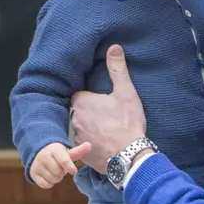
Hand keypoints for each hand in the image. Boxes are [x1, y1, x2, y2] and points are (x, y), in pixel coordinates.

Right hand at [30, 142, 88, 188]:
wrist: (38, 152)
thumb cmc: (57, 153)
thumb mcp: (66, 151)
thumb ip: (78, 151)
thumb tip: (89, 145)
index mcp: (54, 150)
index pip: (63, 159)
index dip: (69, 166)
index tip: (74, 171)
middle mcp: (44, 156)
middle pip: (59, 172)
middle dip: (62, 172)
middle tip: (60, 167)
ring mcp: (37, 165)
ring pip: (52, 179)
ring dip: (56, 178)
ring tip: (54, 171)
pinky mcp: (32, 173)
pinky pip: (45, 185)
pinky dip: (49, 183)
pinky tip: (49, 176)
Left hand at [71, 45, 145, 173]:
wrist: (129, 155)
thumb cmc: (127, 123)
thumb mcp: (126, 92)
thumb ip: (117, 69)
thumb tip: (114, 47)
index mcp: (82, 102)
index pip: (79, 95)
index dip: (90, 98)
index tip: (102, 101)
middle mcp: (75, 119)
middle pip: (79, 112)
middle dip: (90, 113)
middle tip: (107, 116)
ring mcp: (78, 137)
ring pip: (82, 129)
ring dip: (91, 129)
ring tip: (108, 131)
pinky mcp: (82, 153)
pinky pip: (85, 145)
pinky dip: (93, 144)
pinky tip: (106, 145)